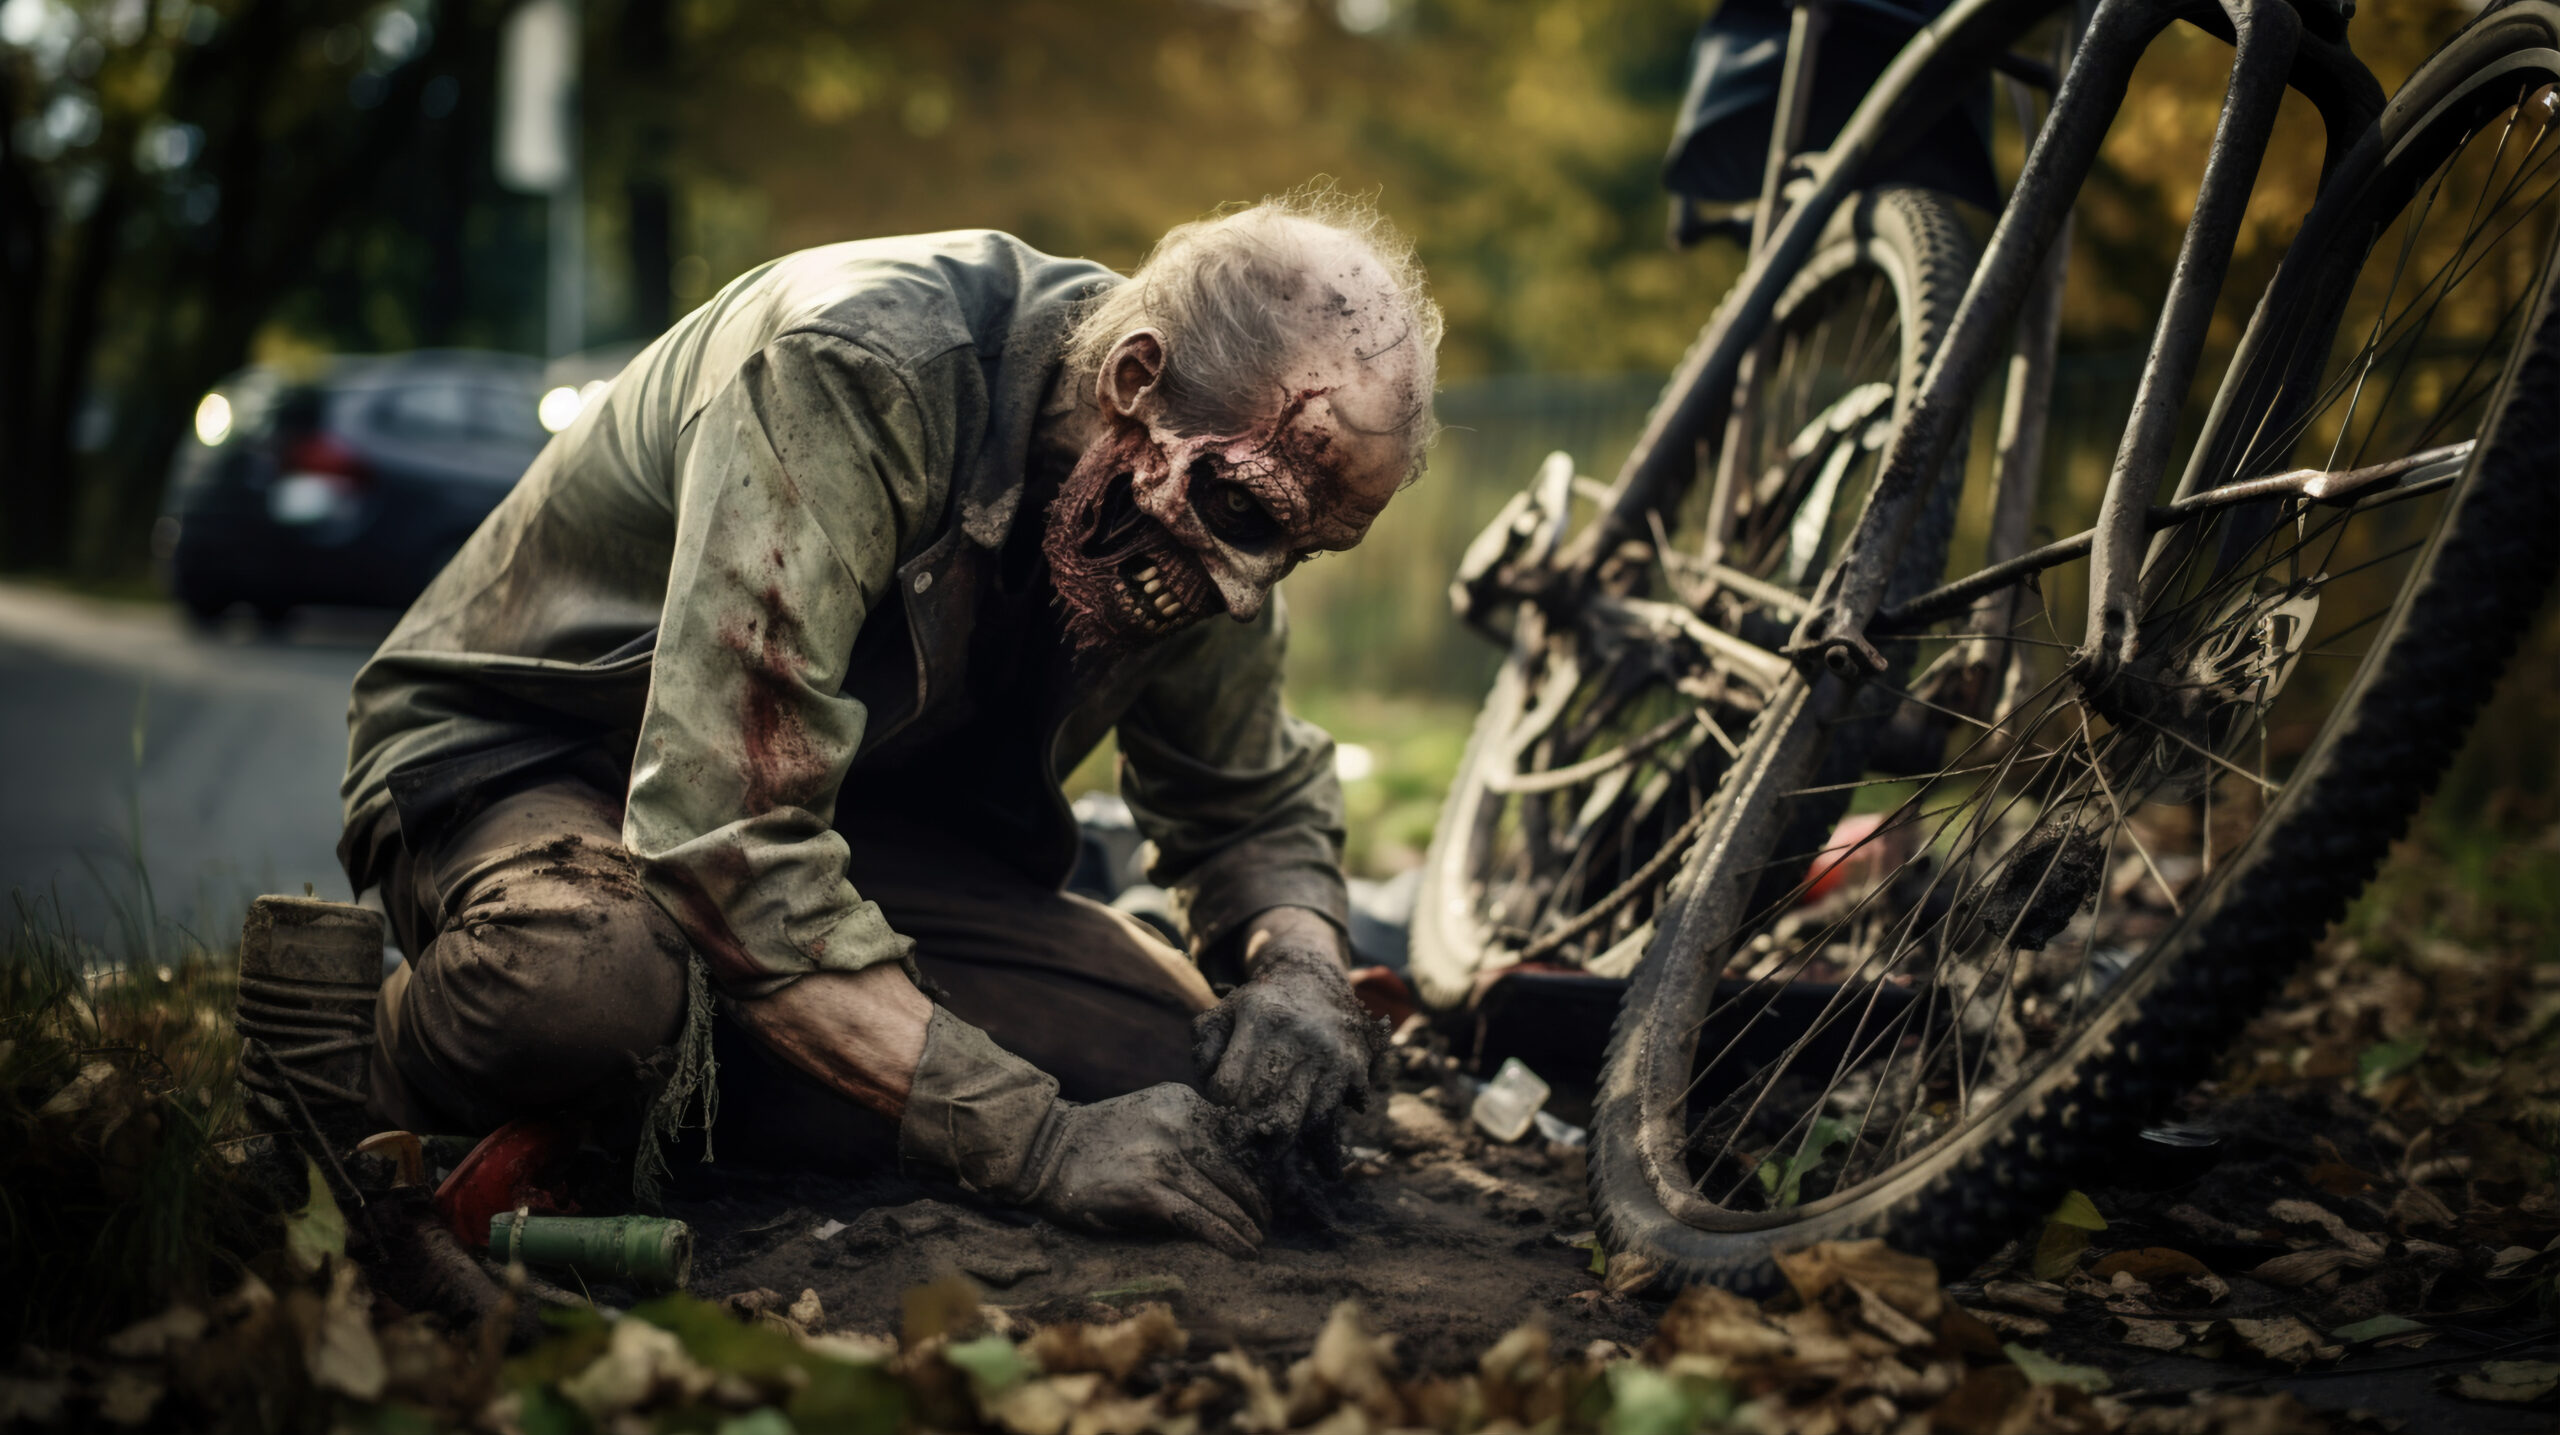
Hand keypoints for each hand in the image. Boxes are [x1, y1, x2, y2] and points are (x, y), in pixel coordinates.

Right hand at [897, 1008, 1265, 1255]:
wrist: (1044, 1151)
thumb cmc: (1099, 1143)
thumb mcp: (1151, 1118)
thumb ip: (1190, 1135)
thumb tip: (1237, 1179)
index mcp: (1183, 1102)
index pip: (1236, 1142)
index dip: (1253, 1174)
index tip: (1261, 1197)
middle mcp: (1179, 1122)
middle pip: (1235, 1171)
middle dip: (1254, 1203)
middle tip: (1264, 1226)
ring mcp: (1164, 1155)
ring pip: (1222, 1198)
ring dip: (1245, 1226)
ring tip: (1256, 1244)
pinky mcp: (1149, 1188)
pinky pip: (1200, 1218)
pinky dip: (1226, 1238)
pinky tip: (1241, 1251)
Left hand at [1192, 920, 1386, 1148]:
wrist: (1316, 981)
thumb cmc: (1260, 1006)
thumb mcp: (1224, 1011)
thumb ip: (1205, 1045)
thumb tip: (1206, 1085)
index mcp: (1259, 1016)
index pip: (1228, 1084)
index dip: (1219, 1108)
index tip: (1218, 1115)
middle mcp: (1296, 1034)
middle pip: (1263, 1103)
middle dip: (1246, 1131)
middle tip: (1238, 1146)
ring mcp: (1327, 1054)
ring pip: (1299, 1116)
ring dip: (1279, 1144)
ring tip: (1265, 1156)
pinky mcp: (1351, 1070)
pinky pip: (1330, 1118)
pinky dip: (1322, 1145)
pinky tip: (1321, 1166)